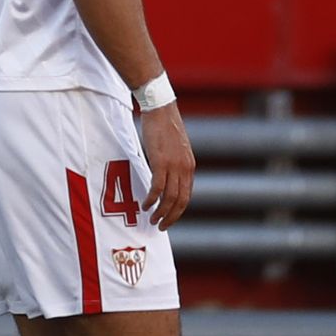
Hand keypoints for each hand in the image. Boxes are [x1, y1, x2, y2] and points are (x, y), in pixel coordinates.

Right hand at [140, 101, 194, 229]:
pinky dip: (152, 199)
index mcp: (189, 166)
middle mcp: (185, 169)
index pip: (187, 195)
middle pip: (181, 200)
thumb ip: (172, 162)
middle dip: (171, 216)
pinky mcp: (161, 162)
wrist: (161, 109)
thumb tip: (163, 173)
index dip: (178, 209)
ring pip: (170, 197)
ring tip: (152, 219)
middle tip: (161, 226)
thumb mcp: (173, 147)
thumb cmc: (164, 125)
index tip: (169, 217)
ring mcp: (174, 166)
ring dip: (161, 211)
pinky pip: (158, 187)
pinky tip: (146, 204)